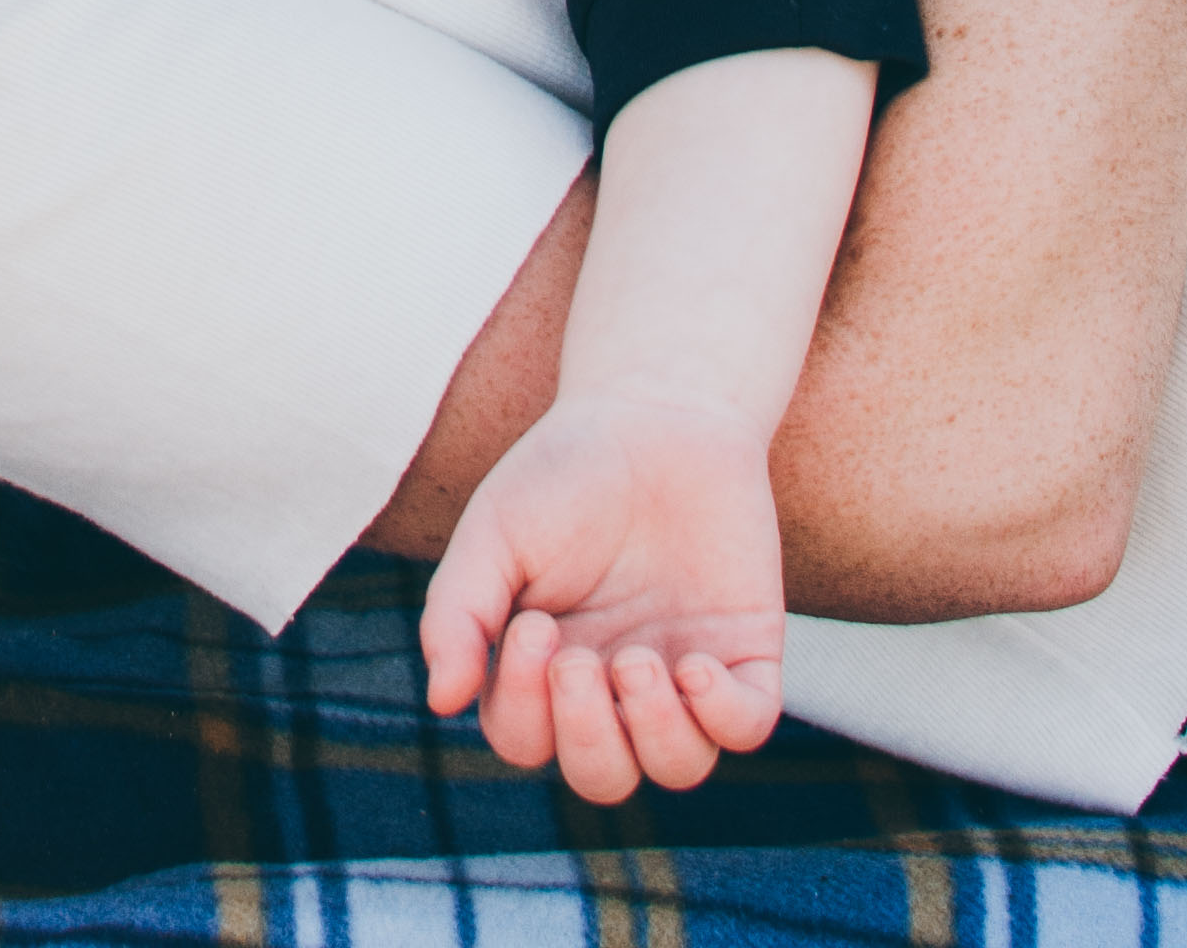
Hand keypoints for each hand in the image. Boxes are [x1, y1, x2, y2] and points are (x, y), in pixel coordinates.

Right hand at [420, 393, 786, 798]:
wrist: (656, 410)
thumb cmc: (564, 471)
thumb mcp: (494, 533)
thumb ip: (457, 614)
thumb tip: (440, 701)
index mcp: (549, 663)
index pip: (528, 739)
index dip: (526, 709)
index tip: (534, 626)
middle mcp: (615, 682)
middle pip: (603, 777)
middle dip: (587, 736)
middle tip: (582, 656)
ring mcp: (683, 671)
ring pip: (677, 767)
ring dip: (652, 733)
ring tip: (637, 661)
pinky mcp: (745, 653)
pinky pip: (746, 729)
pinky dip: (721, 716)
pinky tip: (694, 661)